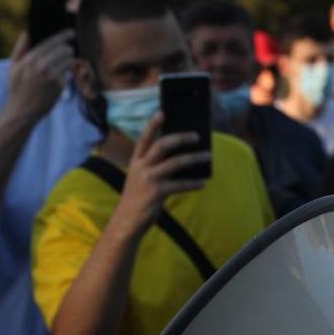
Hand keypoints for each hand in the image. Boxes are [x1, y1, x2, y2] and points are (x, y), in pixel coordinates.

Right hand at [3, 30, 74, 122]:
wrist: (22, 110)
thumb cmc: (17, 87)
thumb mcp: (14, 66)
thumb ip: (20, 48)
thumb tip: (27, 31)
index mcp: (30, 58)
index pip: (51, 42)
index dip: (64, 36)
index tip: (71, 32)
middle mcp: (42, 66)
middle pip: (64, 50)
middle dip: (67, 50)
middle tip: (67, 51)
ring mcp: (52, 76)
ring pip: (69, 61)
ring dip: (68, 61)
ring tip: (62, 65)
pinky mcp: (59, 86)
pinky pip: (67, 74)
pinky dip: (65, 75)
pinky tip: (57, 79)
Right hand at [110, 114, 210, 238]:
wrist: (126, 222)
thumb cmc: (138, 199)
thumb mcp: (142, 180)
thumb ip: (157, 168)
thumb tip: (185, 160)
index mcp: (136, 162)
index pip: (144, 138)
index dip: (152, 125)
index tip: (162, 112)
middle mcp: (141, 167)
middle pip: (162, 145)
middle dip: (181, 138)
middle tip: (196, 135)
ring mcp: (148, 179)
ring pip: (176, 162)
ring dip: (194, 158)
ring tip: (207, 155)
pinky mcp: (156, 193)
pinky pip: (181, 184)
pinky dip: (194, 183)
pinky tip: (203, 182)